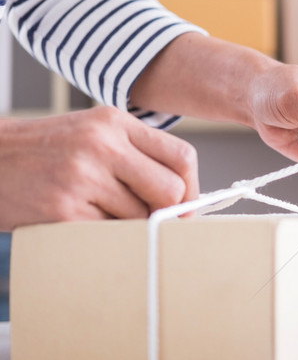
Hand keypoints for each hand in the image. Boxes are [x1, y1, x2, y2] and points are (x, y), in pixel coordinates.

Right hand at [0, 107, 197, 230]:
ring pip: (141, 218)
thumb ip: (136, 155)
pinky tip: (83, 223)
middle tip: (152, 221)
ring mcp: (82, 176)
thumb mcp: (92, 133)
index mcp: (115, 122)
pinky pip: (110, 235)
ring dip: (129, 226)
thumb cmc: (45, 151)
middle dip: (167, 212)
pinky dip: (105, 237)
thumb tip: (182, 199)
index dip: (190, 188)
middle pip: (170, 191)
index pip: (181, 156)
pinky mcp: (63, 209)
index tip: (184, 206)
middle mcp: (102, 144)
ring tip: (100, 214)